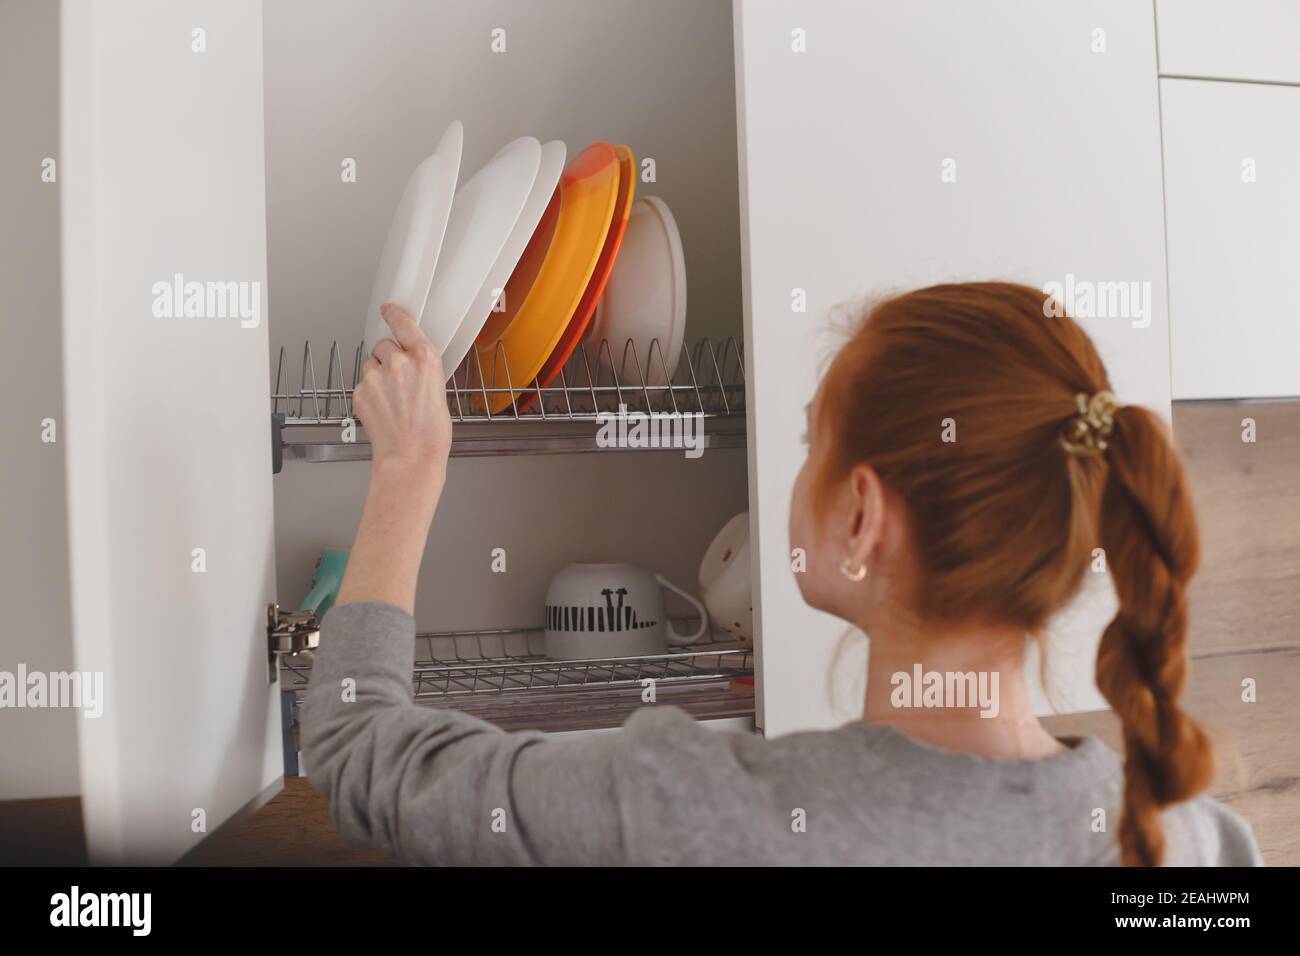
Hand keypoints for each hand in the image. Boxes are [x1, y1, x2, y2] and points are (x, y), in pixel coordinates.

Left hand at [353, 303, 452, 478]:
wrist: (411, 456)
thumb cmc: (431, 432)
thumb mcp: (438, 390)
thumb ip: (421, 369)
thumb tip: (410, 365)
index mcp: (424, 358)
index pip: (403, 323)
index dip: (394, 314)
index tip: (388, 309)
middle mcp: (398, 362)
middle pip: (383, 345)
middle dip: (388, 358)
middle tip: (398, 380)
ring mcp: (376, 377)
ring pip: (371, 365)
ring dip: (378, 376)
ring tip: (392, 400)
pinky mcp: (360, 392)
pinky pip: (363, 384)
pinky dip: (370, 394)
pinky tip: (383, 410)